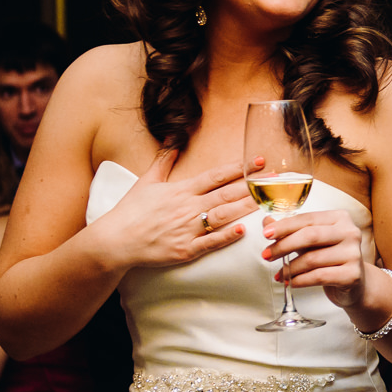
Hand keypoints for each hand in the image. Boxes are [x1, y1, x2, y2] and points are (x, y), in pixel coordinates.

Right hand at [90, 148, 256, 270]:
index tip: (258, 161)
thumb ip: (163, 161)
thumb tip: (173, 141)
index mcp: (181, 190)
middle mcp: (187, 208)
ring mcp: (187, 229)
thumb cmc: (131, 211)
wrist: (115, 240)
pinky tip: (243, 231)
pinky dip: (226, 237)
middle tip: (276, 179)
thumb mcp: (146, 181)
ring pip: (223, 216)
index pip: (215, 176)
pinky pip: (209, 243)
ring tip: (267, 201)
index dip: (239, 168)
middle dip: (252, 186)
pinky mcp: (185, 250)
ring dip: (246, 208)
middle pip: (226, 195)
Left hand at [262, 210, 368, 309]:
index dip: (285, 226)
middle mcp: (350, 232)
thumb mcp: (310, 242)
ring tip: (280, 274)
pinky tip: (291, 282)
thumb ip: (290, 231)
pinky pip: (319, 277)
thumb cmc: (330, 258)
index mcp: (340, 218)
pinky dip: (300, 280)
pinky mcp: (352, 275)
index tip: (266, 234)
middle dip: (284, 246)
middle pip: (310, 236)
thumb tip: (267, 222)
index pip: (308, 218)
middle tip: (266, 255)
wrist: (355, 283)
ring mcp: (353, 254)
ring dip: (290, 268)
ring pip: (313, 259)